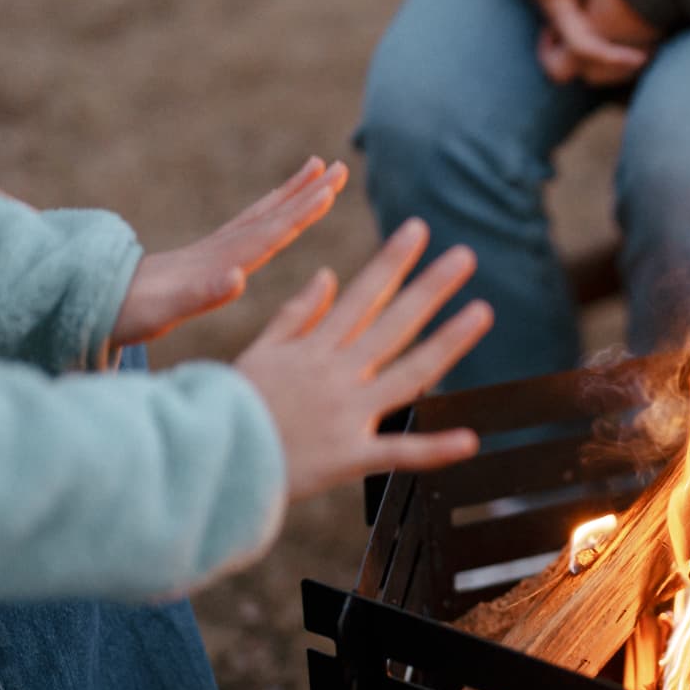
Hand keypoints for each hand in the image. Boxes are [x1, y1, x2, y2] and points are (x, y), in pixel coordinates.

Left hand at [111, 158, 347, 347]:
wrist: (95, 303)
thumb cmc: (131, 314)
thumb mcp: (164, 312)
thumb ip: (201, 296)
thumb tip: (238, 279)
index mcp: (219, 263)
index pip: (268, 234)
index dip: (300, 213)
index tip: (328, 190)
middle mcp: (220, 250)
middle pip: (272, 215)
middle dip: (307, 193)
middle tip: (339, 167)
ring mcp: (214, 251)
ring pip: (263, 216)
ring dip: (293, 195)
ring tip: (318, 169)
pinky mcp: (208, 258)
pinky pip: (250, 229)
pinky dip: (272, 214)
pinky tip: (280, 211)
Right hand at [234, 219, 494, 499]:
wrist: (206, 458)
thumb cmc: (230, 406)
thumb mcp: (260, 351)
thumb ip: (297, 316)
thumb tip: (328, 276)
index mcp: (315, 349)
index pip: (363, 295)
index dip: (393, 261)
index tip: (419, 231)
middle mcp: (337, 374)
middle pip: (393, 323)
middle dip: (431, 286)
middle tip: (466, 256)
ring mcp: (346, 413)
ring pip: (409, 373)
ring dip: (449, 343)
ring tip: (483, 313)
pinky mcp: (349, 457)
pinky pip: (398, 453)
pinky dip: (434, 449)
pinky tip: (470, 440)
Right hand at [496, 0, 648, 83]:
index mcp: (559, 9)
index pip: (582, 47)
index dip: (612, 56)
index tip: (642, 55)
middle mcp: (561, 24)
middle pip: (582, 69)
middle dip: (615, 69)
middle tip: (647, 56)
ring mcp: (566, 24)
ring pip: (587, 65)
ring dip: (617, 64)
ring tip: (649, 48)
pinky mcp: (574, 19)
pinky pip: (594, 47)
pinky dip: (615, 48)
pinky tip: (641, 35)